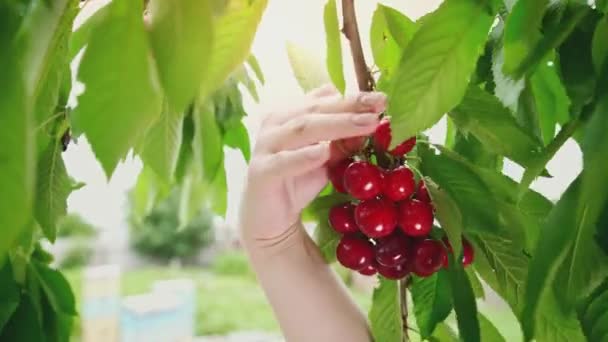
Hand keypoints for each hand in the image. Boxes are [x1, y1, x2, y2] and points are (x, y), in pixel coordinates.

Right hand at [239, 85, 385, 249]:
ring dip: (336, 125)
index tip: (382, 99)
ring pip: (302, 129)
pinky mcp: (261, 173)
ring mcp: (266, 147)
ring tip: (365, 124)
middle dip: (349, 106)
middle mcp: (276, 125)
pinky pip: (283, 162)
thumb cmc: (298, 181)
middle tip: (379, 105)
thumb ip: (343, 140)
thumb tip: (373, 117)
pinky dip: (303, 156)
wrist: (271, 220)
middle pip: (316, 109)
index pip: (325, 101)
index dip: (354, 98)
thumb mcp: (327, 158)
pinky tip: (323, 152)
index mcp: (290, 114)